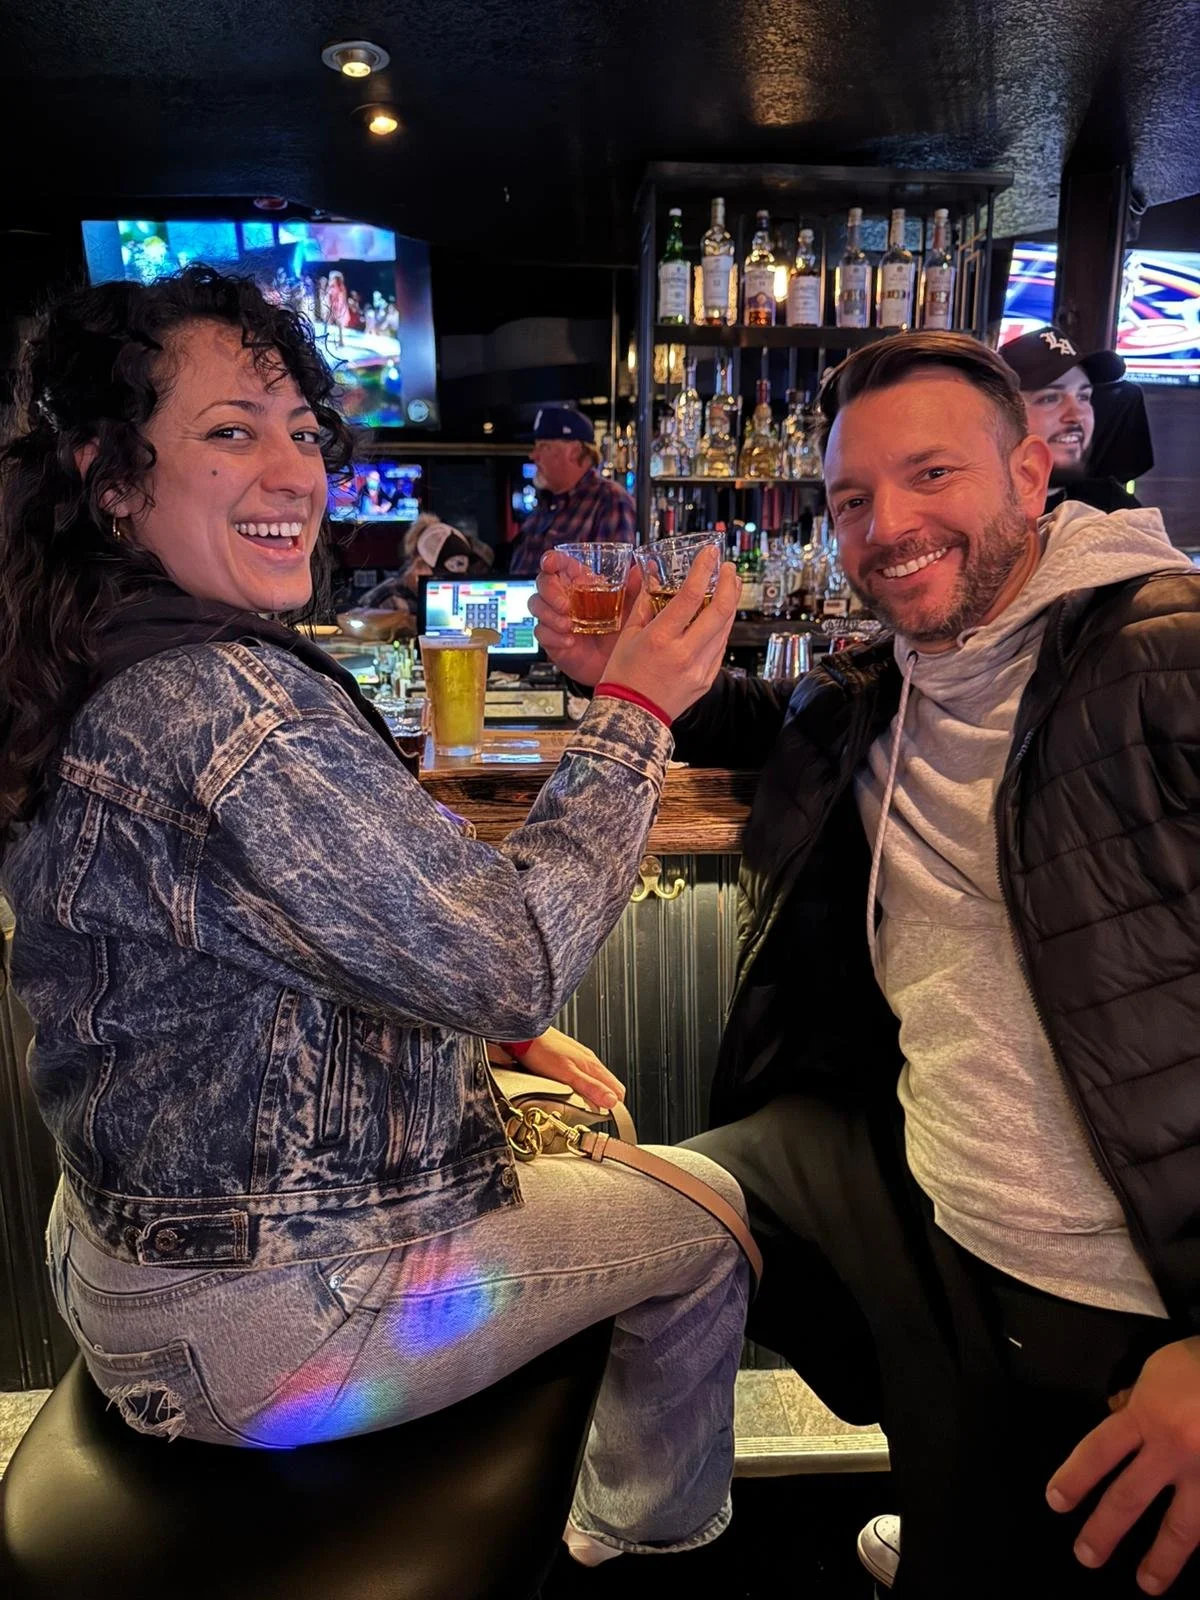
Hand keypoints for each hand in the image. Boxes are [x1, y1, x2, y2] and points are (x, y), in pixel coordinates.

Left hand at [499, 1027, 624, 1110]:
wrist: (523, 1035)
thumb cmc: (542, 1051)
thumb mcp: (568, 1074)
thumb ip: (590, 1087)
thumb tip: (612, 1101)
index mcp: (592, 1065)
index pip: (617, 1090)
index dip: (615, 1106)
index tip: (607, 1118)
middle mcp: (588, 1061)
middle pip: (608, 1086)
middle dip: (605, 1102)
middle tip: (594, 1116)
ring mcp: (578, 1059)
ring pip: (595, 1081)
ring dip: (593, 1096)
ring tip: (582, 1108)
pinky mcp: (568, 1059)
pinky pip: (582, 1076)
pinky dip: (581, 1088)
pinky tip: (570, 1092)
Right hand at [530, 550, 642, 685]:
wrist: (618, 666)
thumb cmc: (622, 633)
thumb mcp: (632, 608)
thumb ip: (636, 587)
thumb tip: (646, 567)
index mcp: (581, 584)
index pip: (560, 564)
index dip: (552, 560)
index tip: (550, 563)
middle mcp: (565, 598)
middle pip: (543, 582)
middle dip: (550, 591)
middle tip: (566, 605)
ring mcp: (556, 618)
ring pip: (536, 605)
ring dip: (550, 614)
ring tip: (569, 626)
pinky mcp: (552, 639)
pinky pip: (541, 632)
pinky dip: (553, 636)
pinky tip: (569, 641)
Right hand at [601, 545, 739, 721]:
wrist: (630, 718)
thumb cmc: (623, 677)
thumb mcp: (628, 636)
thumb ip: (645, 604)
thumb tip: (653, 576)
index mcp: (661, 639)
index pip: (691, 595)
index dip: (704, 569)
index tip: (710, 554)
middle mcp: (684, 653)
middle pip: (720, 610)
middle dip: (729, 584)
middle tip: (728, 569)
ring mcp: (699, 669)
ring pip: (725, 628)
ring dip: (730, 604)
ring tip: (728, 587)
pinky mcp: (706, 680)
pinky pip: (720, 648)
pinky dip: (721, 628)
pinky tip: (718, 617)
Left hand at [1047, 1335, 1199, 1593]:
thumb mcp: (1159, 1369)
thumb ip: (1137, 1397)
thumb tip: (1116, 1413)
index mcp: (1147, 1416)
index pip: (1098, 1453)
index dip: (1075, 1479)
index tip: (1056, 1502)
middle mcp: (1173, 1451)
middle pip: (1130, 1498)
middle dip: (1104, 1530)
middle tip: (1086, 1556)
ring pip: (1183, 1527)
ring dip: (1162, 1560)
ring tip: (1147, 1584)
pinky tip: (1199, 1566)